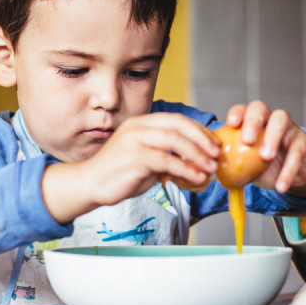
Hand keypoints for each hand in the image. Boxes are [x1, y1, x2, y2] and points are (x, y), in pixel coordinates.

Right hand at [42, 113, 218, 222]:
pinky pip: (167, 161)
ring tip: (210, 168)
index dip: (198, 130)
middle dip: (202, 139)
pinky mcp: (134, 157)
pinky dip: (186, 169)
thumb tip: (194, 162)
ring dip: (197, 154)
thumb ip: (167, 157)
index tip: (213, 144)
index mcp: (142, 123)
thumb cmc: (119, 174)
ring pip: (175, 141)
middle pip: (178, 125)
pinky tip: (197, 178)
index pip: (176, 120)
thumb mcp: (147, 161)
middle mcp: (138, 127)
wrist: (90, 184)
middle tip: (216, 153)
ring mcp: (135, 140)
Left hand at [225, 100, 305, 196]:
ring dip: (272, 137)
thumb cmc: (263, 166)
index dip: (237, 113)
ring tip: (265, 157)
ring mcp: (288, 127)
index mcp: (251, 122)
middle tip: (247, 140)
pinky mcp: (303, 141)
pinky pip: (297, 150)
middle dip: (252, 121)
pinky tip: (281, 185)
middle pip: (260, 108)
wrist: (291, 175)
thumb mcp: (246, 165)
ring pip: (282, 119)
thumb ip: (231, 164)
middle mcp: (269, 119)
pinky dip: (289, 169)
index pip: (242, 110)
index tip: (231, 123)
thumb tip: (210, 169)